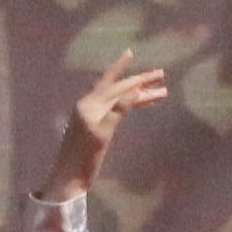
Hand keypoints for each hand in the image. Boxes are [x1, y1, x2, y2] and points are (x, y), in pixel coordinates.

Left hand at [42, 59, 171, 201]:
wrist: (69, 179)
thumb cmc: (84, 158)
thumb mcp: (102, 133)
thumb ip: (118, 110)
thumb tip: (133, 89)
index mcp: (89, 105)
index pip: (112, 83)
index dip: (122, 68)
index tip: (132, 52)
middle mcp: (89, 106)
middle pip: (118, 89)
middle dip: (139, 82)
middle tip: (161, 75)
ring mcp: (92, 116)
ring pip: (119, 100)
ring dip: (139, 95)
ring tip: (161, 92)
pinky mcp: (95, 127)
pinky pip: (116, 109)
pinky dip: (130, 105)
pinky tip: (140, 103)